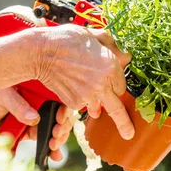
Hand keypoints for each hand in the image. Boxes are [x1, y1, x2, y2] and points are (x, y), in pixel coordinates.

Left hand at [0, 88, 73, 160]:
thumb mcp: (1, 97)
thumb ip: (17, 105)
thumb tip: (35, 119)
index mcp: (34, 90)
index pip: (56, 97)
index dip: (63, 107)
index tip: (59, 117)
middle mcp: (38, 104)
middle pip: (60, 114)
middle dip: (63, 126)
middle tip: (56, 134)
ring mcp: (34, 120)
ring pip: (55, 129)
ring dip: (59, 139)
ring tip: (53, 145)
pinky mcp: (29, 135)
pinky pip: (45, 142)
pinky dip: (52, 151)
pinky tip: (54, 156)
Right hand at [31, 25, 134, 139]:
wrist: (42, 52)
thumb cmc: (67, 40)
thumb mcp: (94, 36)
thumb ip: (112, 45)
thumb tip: (126, 56)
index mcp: (111, 67)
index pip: (121, 85)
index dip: (115, 83)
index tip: (111, 81)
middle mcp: (102, 85)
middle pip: (117, 108)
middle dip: (124, 123)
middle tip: (129, 134)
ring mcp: (88, 96)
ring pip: (98, 107)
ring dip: (96, 105)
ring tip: (93, 103)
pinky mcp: (74, 102)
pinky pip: (82, 104)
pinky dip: (79, 98)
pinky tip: (72, 85)